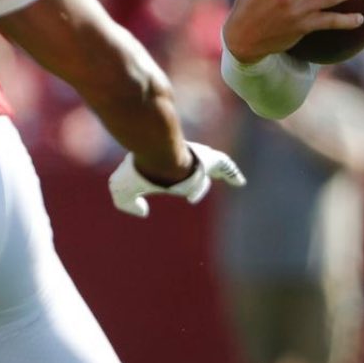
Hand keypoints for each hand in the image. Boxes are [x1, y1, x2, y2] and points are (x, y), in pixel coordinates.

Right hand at [108, 142, 245, 217]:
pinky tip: (240, 182)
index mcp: (165, 169)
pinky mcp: (210, 160)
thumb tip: (143, 212)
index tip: (187, 197)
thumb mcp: (123, 190)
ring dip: (220, 173)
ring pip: (211, 167)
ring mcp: (198, 160)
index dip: (183, 187)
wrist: (156, 151)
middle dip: (200, 179)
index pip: (177, 179)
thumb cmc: (141, 169)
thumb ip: (127, 204)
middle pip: (196, 172)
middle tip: (202, 186)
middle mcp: (183, 162)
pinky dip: (232, 173)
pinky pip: (224, 166)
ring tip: (230, 179)